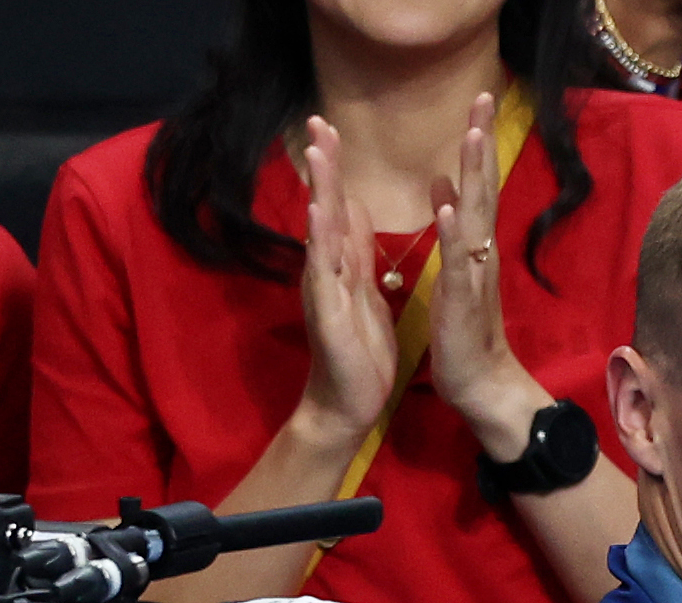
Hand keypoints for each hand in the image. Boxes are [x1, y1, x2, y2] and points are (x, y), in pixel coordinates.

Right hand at [295, 116, 399, 454]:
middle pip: (323, 209)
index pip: (338, 207)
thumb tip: (351, 208)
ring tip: (318, 153)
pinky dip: (322, 243)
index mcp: (342, 266)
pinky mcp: (327, 315)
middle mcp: (326, 271)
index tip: (331, 129)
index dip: (335, 170)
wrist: (349, 403)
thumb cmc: (359, 352)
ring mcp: (323, 291)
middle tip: (317, 121)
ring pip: (320, 234)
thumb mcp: (364, 291)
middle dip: (323, 166)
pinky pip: (324, 275)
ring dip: (318, 193)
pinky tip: (319, 215)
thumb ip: (355, 251)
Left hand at [431, 91, 548, 462]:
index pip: (477, 185)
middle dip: (481, 143)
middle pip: (483, 188)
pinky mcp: (461, 299)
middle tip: (483, 98)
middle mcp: (480, 253)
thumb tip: (442, 184)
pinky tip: (449, 205)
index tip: (478, 102)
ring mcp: (473, 274)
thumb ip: (452, 226)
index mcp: (473, 245)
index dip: (477, 144)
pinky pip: (457, 261)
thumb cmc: (465, 332)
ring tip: (473, 137)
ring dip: (474, 176)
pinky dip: (453, 232)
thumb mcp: (454, 270)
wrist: (481, 385)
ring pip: (475, 216)